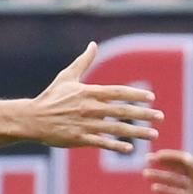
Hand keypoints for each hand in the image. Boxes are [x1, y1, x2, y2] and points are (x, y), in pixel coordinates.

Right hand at [28, 44, 161, 153]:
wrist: (32, 118)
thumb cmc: (50, 97)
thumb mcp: (67, 76)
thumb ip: (84, 61)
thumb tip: (93, 44)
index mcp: (89, 93)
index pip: (118, 92)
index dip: (136, 94)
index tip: (151, 97)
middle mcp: (90, 108)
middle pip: (122, 111)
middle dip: (143, 114)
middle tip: (160, 117)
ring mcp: (85, 125)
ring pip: (116, 129)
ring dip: (136, 132)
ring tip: (153, 135)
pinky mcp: (79, 139)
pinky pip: (101, 143)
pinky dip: (115, 146)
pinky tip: (130, 148)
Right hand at [141, 149, 192, 193]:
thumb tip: (184, 157)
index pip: (183, 159)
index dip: (169, 156)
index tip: (156, 155)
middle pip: (175, 168)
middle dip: (161, 163)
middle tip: (147, 160)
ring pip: (173, 181)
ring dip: (160, 177)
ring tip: (146, 174)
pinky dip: (165, 191)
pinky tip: (155, 188)